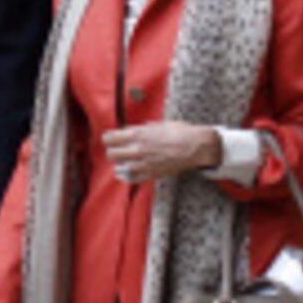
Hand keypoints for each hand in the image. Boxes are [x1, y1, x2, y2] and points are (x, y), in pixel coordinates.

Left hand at [101, 122, 218, 185]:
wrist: (194, 146)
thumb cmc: (178, 132)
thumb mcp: (157, 124)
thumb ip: (140, 129)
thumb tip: (129, 131)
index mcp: (138, 135)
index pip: (109, 139)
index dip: (108, 138)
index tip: (111, 139)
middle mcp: (137, 150)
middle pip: (111, 154)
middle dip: (113, 151)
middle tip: (118, 149)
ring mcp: (144, 164)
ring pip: (120, 167)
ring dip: (121, 163)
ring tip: (126, 160)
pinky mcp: (151, 174)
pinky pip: (132, 178)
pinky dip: (128, 175)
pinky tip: (129, 171)